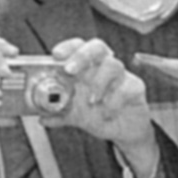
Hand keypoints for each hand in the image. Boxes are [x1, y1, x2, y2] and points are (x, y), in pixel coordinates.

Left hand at [45, 37, 154, 155]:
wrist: (124, 131)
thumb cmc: (101, 114)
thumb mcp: (76, 116)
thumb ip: (60, 115)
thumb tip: (42, 118)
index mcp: (87, 68)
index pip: (78, 46)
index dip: (68, 47)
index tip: (56, 55)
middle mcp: (103, 68)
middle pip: (97, 46)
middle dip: (82, 55)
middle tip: (70, 71)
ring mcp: (121, 76)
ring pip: (113, 65)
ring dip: (99, 82)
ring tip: (92, 101)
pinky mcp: (135, 88)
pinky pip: (126, 88)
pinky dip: (114, 102)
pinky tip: (107, 113)